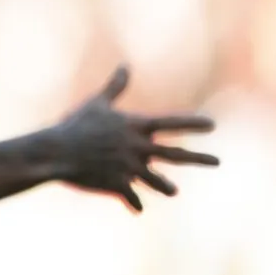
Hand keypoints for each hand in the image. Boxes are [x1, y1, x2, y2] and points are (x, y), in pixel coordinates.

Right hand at [52, 66, 217, 211]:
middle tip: (217, 161)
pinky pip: (132, 197)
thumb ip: (115, 87)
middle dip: (199, 158)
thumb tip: (125, 65)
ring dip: (165, 186)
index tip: (212, 125)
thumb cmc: (76, 124)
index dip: (192, 123)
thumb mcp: (97, 103)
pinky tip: (136, 209)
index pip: (171, 123)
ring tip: (172, 190)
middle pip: (176, 154)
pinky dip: (133, 203)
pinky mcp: (119, 186)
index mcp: (136, 126)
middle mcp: (139, 148)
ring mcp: (131, 169)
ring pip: (157, 181)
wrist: (57, 151)